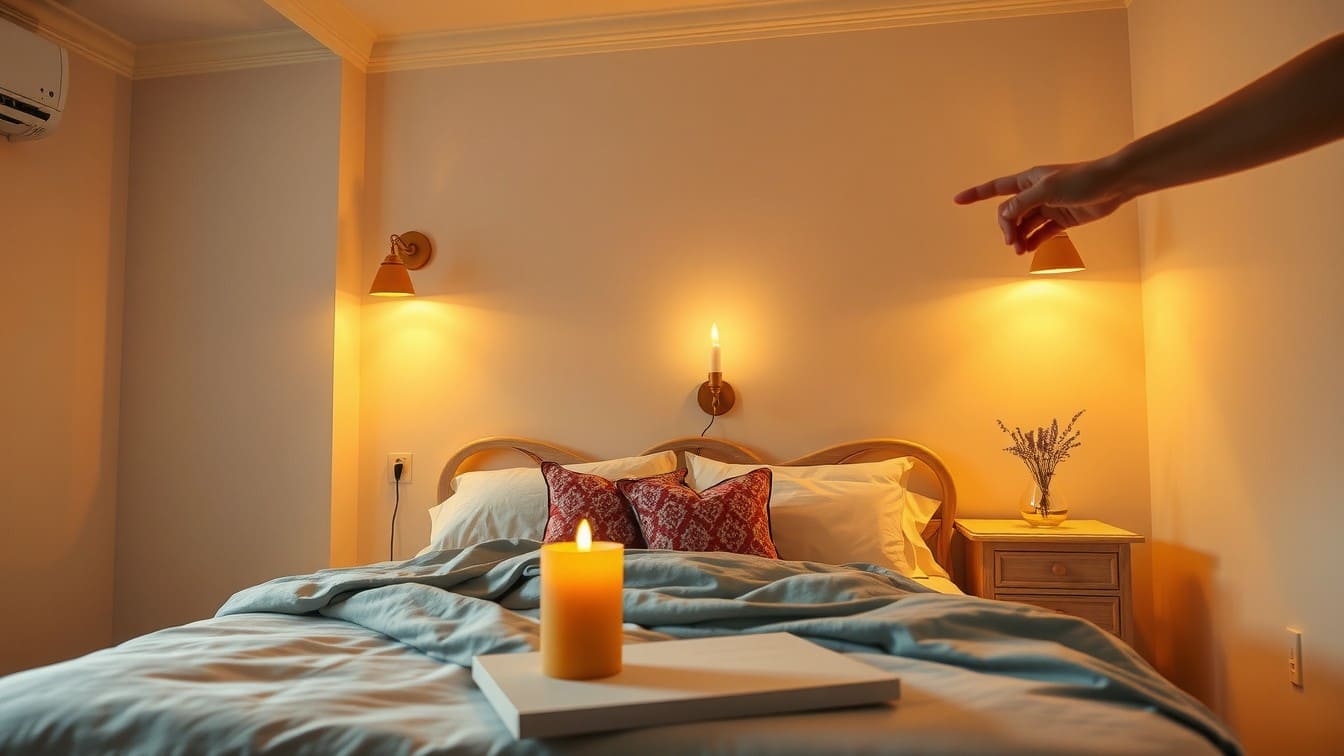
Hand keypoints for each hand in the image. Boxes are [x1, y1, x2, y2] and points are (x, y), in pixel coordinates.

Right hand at [953, 161, 1128, 253]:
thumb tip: (1003, 215)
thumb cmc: (1083, 180)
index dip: (976, 194)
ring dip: (1019, 237)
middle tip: (1011, 242)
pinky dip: (1033, 241)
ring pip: (1024, 225)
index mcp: (1029, 180)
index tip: (957, 200)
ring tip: (1019, 250)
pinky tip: (1028, 250)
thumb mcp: (1047, 190)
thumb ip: (1022, 203)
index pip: (996, 188)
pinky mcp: (1062, 219)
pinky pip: (1041, 232)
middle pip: (1010, 213)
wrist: (1115, 184)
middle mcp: (1036, 192)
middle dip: (1006, 227)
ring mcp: (1048, 206)